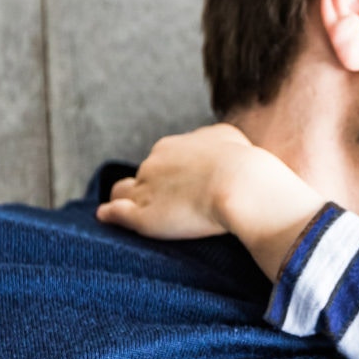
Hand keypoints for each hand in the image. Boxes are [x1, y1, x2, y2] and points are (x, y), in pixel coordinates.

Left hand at [97, 124, 323, 278]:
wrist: (244, 185)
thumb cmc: (250, 169)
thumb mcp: (236, 141)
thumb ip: (226, 142)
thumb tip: (232, 149)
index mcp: (179, 144)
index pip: (166, 157)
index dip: (173, 175)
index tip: (183, 189)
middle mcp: (158, 159)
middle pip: (145, 172)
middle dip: (150, 186)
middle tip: (165, 206)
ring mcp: (148, 185)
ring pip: (125, 189)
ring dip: (127, 199)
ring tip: (130, 215)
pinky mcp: (143, 213)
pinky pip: (115, 211)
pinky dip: (111, 214)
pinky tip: (108, 218)